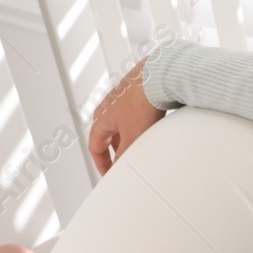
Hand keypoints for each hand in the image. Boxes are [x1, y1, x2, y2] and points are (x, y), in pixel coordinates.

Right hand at [89, 58, 165, 175]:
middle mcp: (107, 107)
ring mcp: (121, 100)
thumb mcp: (131, 138)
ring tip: (139, 147)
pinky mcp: (136, 95)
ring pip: (121, 126)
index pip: (95, 147)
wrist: (158, 79)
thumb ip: (124, 156)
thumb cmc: (141, 102)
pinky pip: (134, 116)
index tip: (109, 174)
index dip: (101, 163)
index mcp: (100, 119)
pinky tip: (150, 130)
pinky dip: (138, 127)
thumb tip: (119, 168)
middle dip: (115, 151)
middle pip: (107, 136)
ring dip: (128, 139)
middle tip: (124, 163)